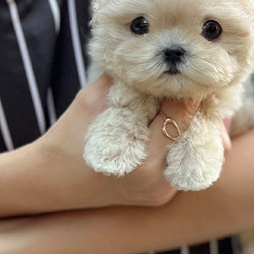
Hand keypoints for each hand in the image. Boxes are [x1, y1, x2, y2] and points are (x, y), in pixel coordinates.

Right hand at [25, 76, 207, 210]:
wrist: (50, 181)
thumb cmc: (67, 137)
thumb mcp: (92, 100)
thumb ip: (127, 82)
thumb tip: (154, 56)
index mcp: (143, 161)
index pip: (181, 115)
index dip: (188, 89)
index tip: (192, 70)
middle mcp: (158, 182)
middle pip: (199, 136)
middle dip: (201, 107)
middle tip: (203, 82)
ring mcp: (162, 193)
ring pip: (199, 153)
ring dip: (199, 125)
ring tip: (200, 100)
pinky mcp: (161, 196)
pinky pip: (185, 164)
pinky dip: (186, 141)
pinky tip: (185, 122)